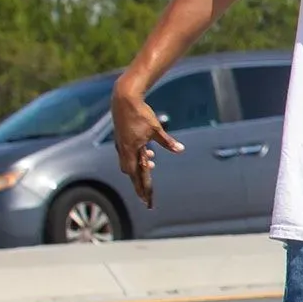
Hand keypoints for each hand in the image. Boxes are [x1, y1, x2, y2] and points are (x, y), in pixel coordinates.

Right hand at [110, 80, 181, 206]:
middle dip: (140, 185)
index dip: (144, 189)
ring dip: (139, 170)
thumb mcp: (156, 128)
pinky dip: (137, 158)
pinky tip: (148, 153)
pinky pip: (129, 154)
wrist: (124, 99)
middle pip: (132, 174)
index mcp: (132, 150)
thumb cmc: (140, 113)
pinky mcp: (122, 139)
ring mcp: (122, 145)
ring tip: (151, 172)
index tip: (147, 201)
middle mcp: (124, 150)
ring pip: (129, 164)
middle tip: (146, 197)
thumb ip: (167, 141)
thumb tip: (180, 150)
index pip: (139, 175)